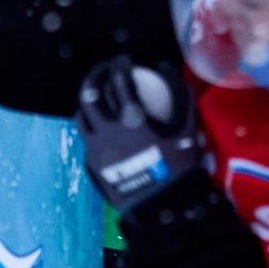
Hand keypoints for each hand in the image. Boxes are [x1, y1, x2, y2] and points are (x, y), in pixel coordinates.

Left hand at [76, 57, 206, 211]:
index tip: (123, 60)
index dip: (119, 65)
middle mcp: (106, 132)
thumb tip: (168, 70)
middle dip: (94, 77)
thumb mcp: (186, 129)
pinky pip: (87, 140)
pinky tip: (99, 127)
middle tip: (102, 71)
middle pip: (89, 95)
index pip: (119, 81)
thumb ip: (180, 97)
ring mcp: (95, 149)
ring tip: (96, 97)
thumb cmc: (178, 167)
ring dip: (87, 103)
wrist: (162, 207)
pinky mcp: (92, 165)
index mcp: (130, 119)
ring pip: (81, 118)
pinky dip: (92, 129)